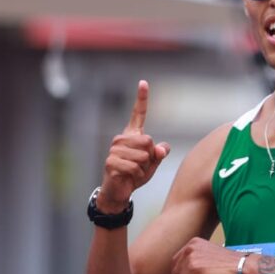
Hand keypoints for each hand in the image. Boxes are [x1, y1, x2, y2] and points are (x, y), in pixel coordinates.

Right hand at [98, 80, 169, 212]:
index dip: (141, 99)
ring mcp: (115, 150)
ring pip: (143, 156)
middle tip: (140, 166)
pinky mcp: (111, 162)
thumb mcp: (152, 163)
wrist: (118, 191)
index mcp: (132, 136)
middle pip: (148, 141)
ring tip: (134, 172)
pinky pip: (135, 168)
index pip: (138, 114)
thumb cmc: (135, 175)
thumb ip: (159, 153)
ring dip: (143, 168)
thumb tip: (162, 149)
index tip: (144, 82)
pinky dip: (137, 175)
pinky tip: (129, 177)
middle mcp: (121, 139)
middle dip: (150, 157)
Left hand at [170, 238, 239, 273]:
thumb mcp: (209, 254)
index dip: (177, 272)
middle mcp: (190, 248)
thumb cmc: (230, 262)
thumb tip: (186, 273)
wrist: (241, 265)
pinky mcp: (194, 270)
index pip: (177, 258)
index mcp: (193, 242)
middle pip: (175, 268)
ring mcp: (191, 259)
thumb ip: (197, 259)